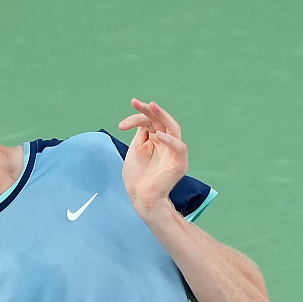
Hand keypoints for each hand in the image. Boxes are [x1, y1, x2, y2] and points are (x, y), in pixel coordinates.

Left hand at [117, 98, 187, 218]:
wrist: (141, 198)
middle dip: (149, 110)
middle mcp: (168, 143)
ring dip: (163, 115)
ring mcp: (175, 152)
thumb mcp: (136, 151)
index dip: (137, 117)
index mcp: (157, 139)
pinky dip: (170, 140)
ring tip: (151, 106)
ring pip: (174, 128)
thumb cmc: (137, 178)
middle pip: (162, 120)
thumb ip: (141, 134)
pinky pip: (179, 148)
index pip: (150, 121)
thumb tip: (143, 118)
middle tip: (136, 103)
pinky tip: (159, 135)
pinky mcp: (180, 163)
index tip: (122, 125)